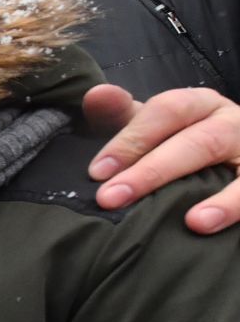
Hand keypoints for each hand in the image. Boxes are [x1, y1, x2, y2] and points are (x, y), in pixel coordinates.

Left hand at [83, 83, 239, 233]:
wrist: (228, 161)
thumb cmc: (178, 144)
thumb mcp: (151, 128)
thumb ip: (121, 115)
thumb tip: (95, 96)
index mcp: (200, 105)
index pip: (168, 111)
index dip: (131, 140)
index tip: (97, 172)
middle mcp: (232, 123)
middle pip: (199, 141)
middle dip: (153, 171)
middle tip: (111, 198)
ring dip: (219, 199)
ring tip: (193, 222)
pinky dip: (236, 208)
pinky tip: (213, 226)